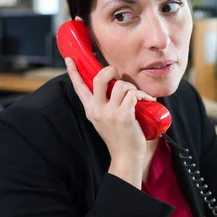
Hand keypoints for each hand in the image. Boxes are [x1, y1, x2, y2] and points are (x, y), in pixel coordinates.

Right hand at [65, 58, 154, 187]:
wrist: (126, 157)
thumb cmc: (120, 137)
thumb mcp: (105, 120)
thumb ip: (105, 105)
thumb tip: (116, 85)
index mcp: (90, 110)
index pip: (79, 87)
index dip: (73, 72)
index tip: (69, 59)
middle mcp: (97, 110)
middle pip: (99, 78)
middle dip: (110, 70)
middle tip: (118, 75)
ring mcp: (109, 113)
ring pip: (121, 85)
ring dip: (132, 87)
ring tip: (137, 96)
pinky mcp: (123, 116)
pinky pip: (133, 95)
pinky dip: (143, 95)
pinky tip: (147, 101)